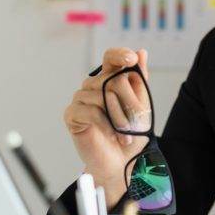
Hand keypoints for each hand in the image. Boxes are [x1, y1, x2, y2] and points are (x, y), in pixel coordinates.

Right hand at [63, 47, 149, 207]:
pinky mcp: (72, 114)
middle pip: (112, 80)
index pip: (111, 57)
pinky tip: (112, 135)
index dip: (120, 55)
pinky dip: (106, 125)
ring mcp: (81, 98)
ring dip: (120, 118)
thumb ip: (140, 81)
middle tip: (138, 123)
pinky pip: (92, 111)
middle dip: (130, 103)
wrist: (121, 162)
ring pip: (103, 96)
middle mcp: (93, 85)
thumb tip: (141, 52)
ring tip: (126, 134)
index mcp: (109, 80)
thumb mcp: (141, 106)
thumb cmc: (130, 135)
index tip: (132, 59)